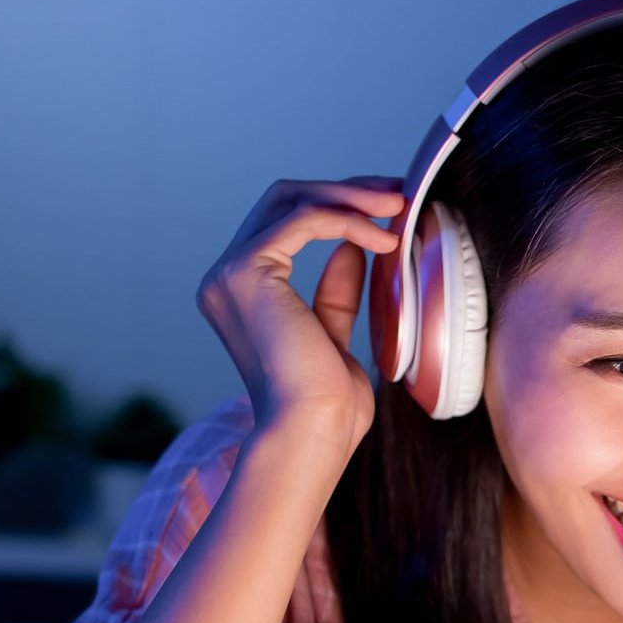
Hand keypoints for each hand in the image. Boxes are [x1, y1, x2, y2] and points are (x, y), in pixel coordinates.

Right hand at [194, 176, 404, 457]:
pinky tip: (384, 237)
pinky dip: (347, 219)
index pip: (284, 223)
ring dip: (349, 196)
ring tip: (398, 206)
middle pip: (284, 201)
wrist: (313, 432)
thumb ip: (335, 293)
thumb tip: (352, 248)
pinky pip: (302, 219)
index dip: (337, 206)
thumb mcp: (334, 336)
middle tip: (397, 193)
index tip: (387, 208)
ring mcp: (228, 272)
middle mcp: (224, 278)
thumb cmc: (326, 406)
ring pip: (290, 200)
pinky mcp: (246, 271)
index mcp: (239, 294)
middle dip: (344, 190)